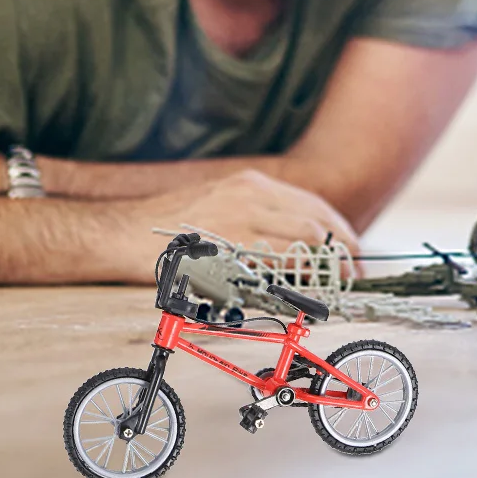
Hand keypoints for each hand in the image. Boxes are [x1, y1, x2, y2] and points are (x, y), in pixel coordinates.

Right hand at [125, 169, 360, 277]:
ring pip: (303, 242)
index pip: (315, 206)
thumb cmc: (174, 231)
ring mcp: (239, 218)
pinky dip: (294, 279)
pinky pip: (272, 264)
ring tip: (334, 288)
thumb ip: (260, 220)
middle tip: (353, 278)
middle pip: (317, 223)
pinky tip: (301, 292)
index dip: (342, 233)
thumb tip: (301, 250)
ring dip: (325, 268)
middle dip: (342, 254)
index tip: (354, 256)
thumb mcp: (223, 208)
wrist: (122, 233)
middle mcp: (251, 195)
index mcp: (253, 185)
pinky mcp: (225, 245)